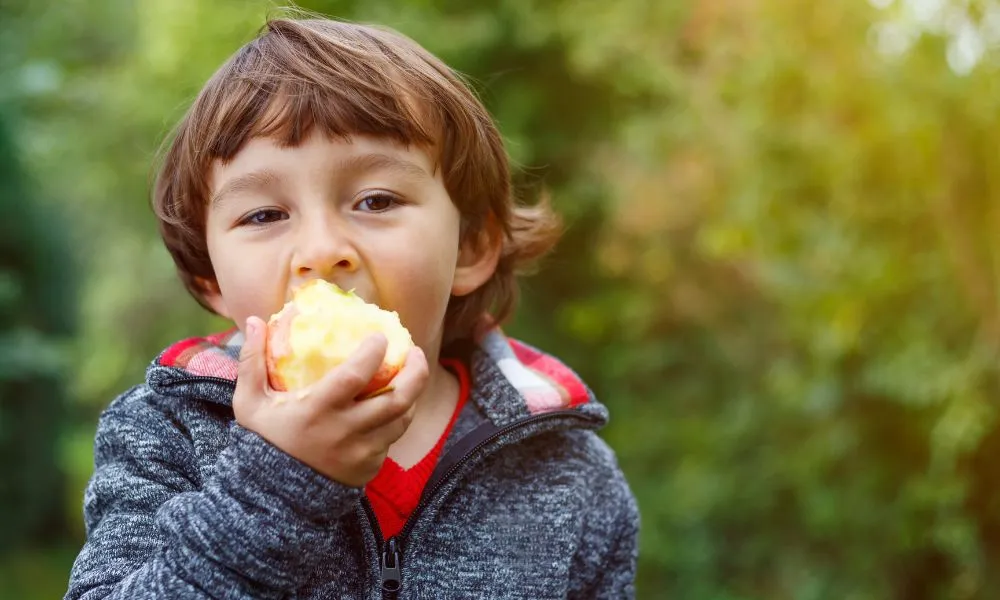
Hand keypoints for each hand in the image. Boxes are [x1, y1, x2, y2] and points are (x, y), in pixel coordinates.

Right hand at [232, 316, 428, 486]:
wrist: (273, 496)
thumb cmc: (264, 441)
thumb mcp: (250, 403)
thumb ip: (251, 362)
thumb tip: (255, 320)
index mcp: (316, 411)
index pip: (354, 376)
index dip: (373, 353)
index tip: (381, 336)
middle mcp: (345, 431)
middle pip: (396, 399)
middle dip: (415, 372)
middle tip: (416, 352)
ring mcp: (361, 452)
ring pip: (401, 419)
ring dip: (412, 394)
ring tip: (412, 373)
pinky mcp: (369, 467)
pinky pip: (392, 438)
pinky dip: (397, 418)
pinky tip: (396, 403)